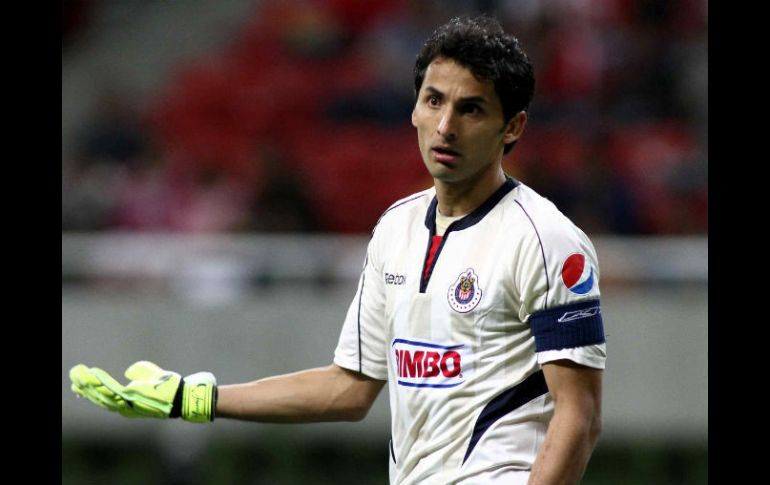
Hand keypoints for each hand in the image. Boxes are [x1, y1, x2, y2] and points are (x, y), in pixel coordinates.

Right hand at [69, 361, 216, 421]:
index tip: (79, 383)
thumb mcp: (151, 376)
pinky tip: (93, 374)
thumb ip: (138, 372)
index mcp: (128, 404)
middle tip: (73, 376)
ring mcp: (129, 404)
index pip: (105, 398)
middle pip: (100, 398)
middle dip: (85, 387)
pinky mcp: (133, 398)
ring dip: (88, 385)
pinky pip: (113, 390)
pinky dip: (101, 382)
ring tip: (77, 374)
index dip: (91, 391)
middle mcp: (126, 407)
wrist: (182, 394)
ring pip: (102, 395)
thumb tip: (128, 372)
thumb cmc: (168, 387)